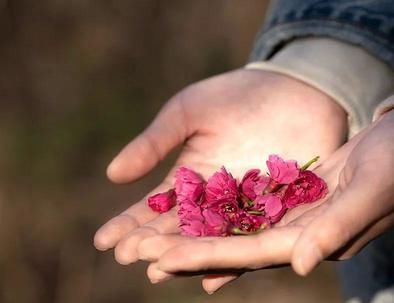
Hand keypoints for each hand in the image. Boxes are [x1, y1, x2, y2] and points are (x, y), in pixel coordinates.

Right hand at [93, 69, 347, 287]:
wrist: (289, 89)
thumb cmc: (233, 96)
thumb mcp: (188, 113)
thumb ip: (156, 144)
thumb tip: (112, 175)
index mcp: (188, 179)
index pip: (153, 207)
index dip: (128, 224)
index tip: (103, 240)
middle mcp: (212, 202)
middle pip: (178, 230)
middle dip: (152, 243)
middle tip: (128, 257)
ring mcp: (244, 210)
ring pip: (211, 241)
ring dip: (185, 257)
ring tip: (159, 271)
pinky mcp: (277, 212)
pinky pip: (254, 240)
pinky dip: (234, 259)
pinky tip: (213, 277)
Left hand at [137, 107, 393, 292]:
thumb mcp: (374, 189)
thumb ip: (338, 227)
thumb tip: (301, 263)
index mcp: (311, 239)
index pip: (248, 254)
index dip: (203, 256)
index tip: (160, 259)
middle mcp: (296, 233)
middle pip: (230, 244)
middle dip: (184, 248)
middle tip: (136, 251)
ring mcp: (291, 214)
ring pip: (232, 226)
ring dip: (193, 229)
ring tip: (150, 235)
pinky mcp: (290, 193)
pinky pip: (245, 204)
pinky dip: (217, 207)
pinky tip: (189, 209)